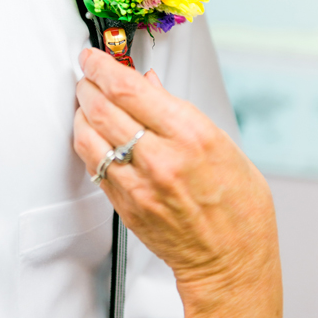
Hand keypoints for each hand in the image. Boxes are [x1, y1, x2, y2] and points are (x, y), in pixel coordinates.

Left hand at [73, 48, 281, 317]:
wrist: (230, 259)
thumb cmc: (237, 205)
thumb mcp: (222, 144)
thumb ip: (179, 110)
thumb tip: (148, 81)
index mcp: (191, 136)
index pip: (130, 89)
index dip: (103, 66)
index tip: (93, 57)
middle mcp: (161, 158)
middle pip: (102, 107)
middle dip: (87, 84)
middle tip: (86, 75)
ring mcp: (138, 183)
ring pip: (89, 134)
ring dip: (80, 111)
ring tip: (85, 101)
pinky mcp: (123, 203)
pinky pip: (91, 163)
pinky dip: (84, 140)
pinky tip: (89, 131)